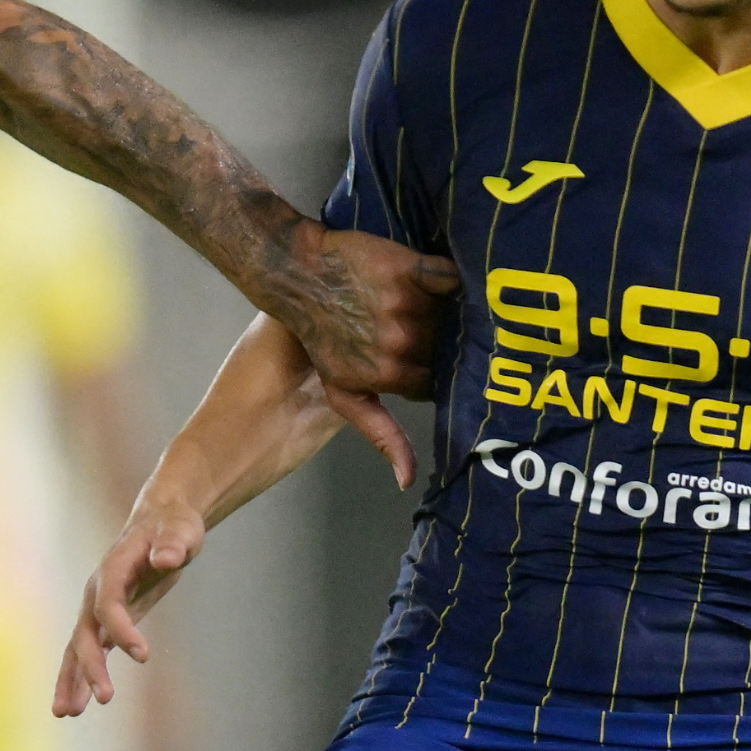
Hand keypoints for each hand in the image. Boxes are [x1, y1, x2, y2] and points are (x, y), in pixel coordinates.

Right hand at [53, 491, 206, 717]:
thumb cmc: (173, 525)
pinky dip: (80, 677)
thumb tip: (167, 557)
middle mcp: (97, 589)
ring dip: (72, 678)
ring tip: (66, 713)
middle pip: (86, 631)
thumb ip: (174, 544)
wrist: (160, 520)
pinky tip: (76, 705)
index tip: (143, 655)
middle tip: (106, 698)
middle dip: (91, 665)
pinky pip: (88, 652)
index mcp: (113, 567)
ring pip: (77, 646)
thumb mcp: (181, 530)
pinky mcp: (105, 621)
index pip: (109, 603)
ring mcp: (96, 606)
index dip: (121, 628)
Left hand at [276, 226, 457, 430]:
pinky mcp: (410, 269)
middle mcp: (403, 343)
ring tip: (424, 304)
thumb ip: (381, 433)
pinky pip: (450, 278)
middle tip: (422, 327)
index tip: (426, 357)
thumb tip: (408, 481)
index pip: (437, 380)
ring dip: (444, 310)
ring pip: (450, 314)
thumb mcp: (344, 394)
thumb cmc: (319, 339)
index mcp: (392, 375)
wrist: (298, 278)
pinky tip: (440, 281)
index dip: (433, 369)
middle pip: (446, 347)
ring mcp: (406, 305)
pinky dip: (452, 279)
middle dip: (439, 340)